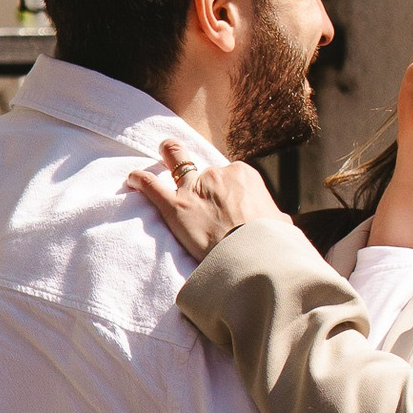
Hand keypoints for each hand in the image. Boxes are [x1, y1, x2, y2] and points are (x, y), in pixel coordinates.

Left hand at [125, 142, 277, 259]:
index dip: (225, 189)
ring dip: (167, 155)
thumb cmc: (269, 246)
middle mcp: (218, 175)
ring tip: (161, 151)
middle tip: (186, 164)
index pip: (230, 175)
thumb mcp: (280, 228)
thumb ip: (274, 220)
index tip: (224, 204)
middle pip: (203, 167)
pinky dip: (139, 181)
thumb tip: (279, 225)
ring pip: (175, 161)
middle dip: (195, 166)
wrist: (251, 260)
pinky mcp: (175, 206)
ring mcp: (195, 188)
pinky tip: (131, 180)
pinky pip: (151, 186)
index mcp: (245, 176)